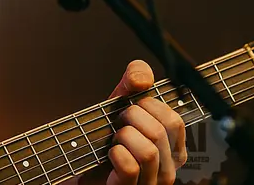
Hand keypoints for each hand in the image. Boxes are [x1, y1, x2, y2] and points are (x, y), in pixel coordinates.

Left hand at [79, 60, 186, 184]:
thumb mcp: (119, 104)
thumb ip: (132, 82)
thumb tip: (142, 78)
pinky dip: (115, 154)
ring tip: (115, 141)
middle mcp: (168, 168)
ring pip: (148, 151)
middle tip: (118, 123)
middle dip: (131, 118)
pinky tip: (110, 154)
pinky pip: (130, 167)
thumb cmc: (104, 138)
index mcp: (173, 148)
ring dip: (123, 137)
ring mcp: (151, 183)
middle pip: (160, 132)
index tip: (131, 109)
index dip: (148, 106)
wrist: (79, 164)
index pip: (174, 119)